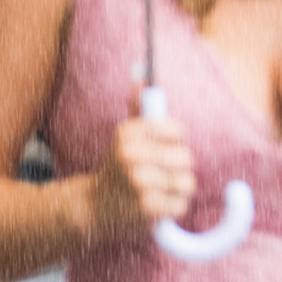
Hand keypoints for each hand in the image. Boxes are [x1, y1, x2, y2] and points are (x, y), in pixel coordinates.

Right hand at [89, 96, 195, 238]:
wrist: (94, 207)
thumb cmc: (119, 165)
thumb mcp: (126, 135)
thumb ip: (139, 105)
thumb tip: (142, 74)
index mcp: (128, 133)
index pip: (178, 130)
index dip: (174, 143)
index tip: (160, 149)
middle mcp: (131, 155)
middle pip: (186, 157)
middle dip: (177, 168)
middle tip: (156, 174)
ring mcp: (139, 182)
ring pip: (187, 182)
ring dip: (176, 190)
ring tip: (156, 190)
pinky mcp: (147, 207)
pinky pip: (182, 204)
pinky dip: (172, 207)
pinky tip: (154, 206)